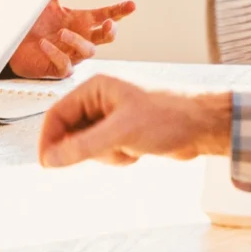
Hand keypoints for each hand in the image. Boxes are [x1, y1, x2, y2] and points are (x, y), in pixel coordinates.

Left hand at [8, 0, 136, 78]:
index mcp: (81, 20)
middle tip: (110, 24)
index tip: (131, 5)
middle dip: (111, 31)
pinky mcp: (58, 68)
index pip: (106, 15)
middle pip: (105, 37)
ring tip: (62, 32)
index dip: (120, 11)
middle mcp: (80, 38)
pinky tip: (45, 44)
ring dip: (78, 42)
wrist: (11, 40)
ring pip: (88, 52)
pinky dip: (56, 54)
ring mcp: (71, 54)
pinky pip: (65, 65)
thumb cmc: (32, 21)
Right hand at [37, 75, 230, 167]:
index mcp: (96, 88)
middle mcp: (102, 100)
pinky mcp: (124, 132)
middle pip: (70, 130)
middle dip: (85, 149)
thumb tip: (51, 159)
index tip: (47, 163)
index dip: (49, 139)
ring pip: (87, 144)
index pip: (57, 113)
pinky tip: (136, 152)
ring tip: (127, 150)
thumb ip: (83, 146)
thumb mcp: (121, 132)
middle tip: (100, 156)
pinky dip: (117, 157)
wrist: (204, 126)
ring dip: (104, 155)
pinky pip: (105, 150)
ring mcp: (113, 116)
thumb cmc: (169, 116)